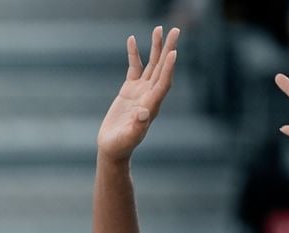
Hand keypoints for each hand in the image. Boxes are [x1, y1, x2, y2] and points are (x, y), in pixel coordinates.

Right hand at [97, 26, 178, 161]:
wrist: (113, 148)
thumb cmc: (120, 146)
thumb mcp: (128, 138)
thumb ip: (137, 127)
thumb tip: (144, 113)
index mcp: (151, 106)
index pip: (163, 83)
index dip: (168, 68)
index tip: (174, 51)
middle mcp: (150, 96)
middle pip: (162, 68)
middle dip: (168, 49)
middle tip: (175, 30)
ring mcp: (141, 91)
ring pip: (151, 65)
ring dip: (156, 47)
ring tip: (159, 29)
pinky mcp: (130, 90)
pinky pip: (135, 68)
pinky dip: (134, 54)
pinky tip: (132, 39)